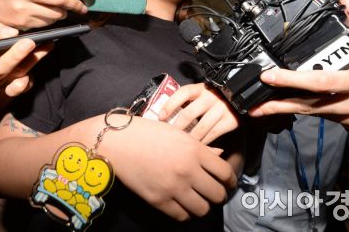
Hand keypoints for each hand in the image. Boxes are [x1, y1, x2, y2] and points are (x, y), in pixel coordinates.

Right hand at [0, 22, 51, 96]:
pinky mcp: (17, 88)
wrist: (6, 64)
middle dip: (15, 55)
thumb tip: (11, 33)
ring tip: (43, 45)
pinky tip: (34, 68)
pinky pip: (23, 88)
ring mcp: (4, 83)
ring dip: (31, 59)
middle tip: (29, 42)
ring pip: (17, 73)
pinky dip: (27, 81)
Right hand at [103, 116, 236, 220]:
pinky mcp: (158, 200)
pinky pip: (182, 216)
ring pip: (203, 209)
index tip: (228, 183)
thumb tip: (220, 155)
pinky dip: (186, 213)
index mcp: (194, 150)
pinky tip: (182, 204)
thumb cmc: (148, 133)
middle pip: (218, 194)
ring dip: (203, 205)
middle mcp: (187, 170)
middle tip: (213, 192)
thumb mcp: (178, 134)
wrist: (118, 142)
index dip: (231, 181)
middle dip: (219, 195)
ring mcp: (173, 187)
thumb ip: (201, 147)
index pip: (225, 173)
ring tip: (198, 199)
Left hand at [159, 83, 239, 143]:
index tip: (161, 117)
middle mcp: (211, 97)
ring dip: (189, 138)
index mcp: (200, 88)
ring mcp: (222, 109)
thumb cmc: (212, 98)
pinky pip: (212, 135)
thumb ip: (186, 101)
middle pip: (189, 114)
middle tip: (169, 136)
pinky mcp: (230, 120)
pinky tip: (197, 146)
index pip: (183, 93)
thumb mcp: (200, 93)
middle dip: (177, 127)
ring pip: (200, 128)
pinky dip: (203, 142)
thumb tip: (164, 114)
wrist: (239, 98)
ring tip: (181, 145)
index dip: (170, 105)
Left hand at [248, 0, 348, 142]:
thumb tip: (346, 3)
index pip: (325, 82)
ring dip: (287, 109)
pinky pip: (325, 116)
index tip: (271, 76)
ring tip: (260, 108)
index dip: (295, 80)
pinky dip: (307, 108)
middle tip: (253, 104)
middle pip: (311, 105)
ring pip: (314, 113)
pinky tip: (291, 103)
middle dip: (279, 104)